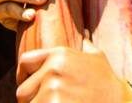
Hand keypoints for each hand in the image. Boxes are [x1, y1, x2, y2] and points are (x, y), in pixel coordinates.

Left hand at [16, 41, 131, 102]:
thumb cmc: (108, 84)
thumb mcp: (97, 58)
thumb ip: (85, 46)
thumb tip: (83, 35)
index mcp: (59, 54)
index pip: (25, 62)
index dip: (24, 76)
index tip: (30, 86)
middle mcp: (53, 69)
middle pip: (23, 90)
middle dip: (32, 99)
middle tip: (47, 102)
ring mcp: (53, 90)